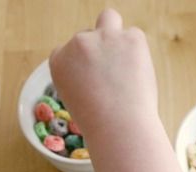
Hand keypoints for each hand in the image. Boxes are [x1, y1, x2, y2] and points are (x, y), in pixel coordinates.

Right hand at [49, 9, 157, 134]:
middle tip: (111, 80)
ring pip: (108, 19)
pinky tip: (136, 75)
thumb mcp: (75, 99)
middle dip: (99, 52)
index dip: (80, 64)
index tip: (89, 79)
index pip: (65, 50)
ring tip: (124, 69)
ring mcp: (104, 37)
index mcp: (59, 61)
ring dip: (115, 37)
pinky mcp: (131, 37)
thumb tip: (101, 64)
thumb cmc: (98, 124)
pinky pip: (134, 35)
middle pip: (87, 36)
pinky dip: (137, 52)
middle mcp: (78, 44)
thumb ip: (81, 76)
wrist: (118, 128)